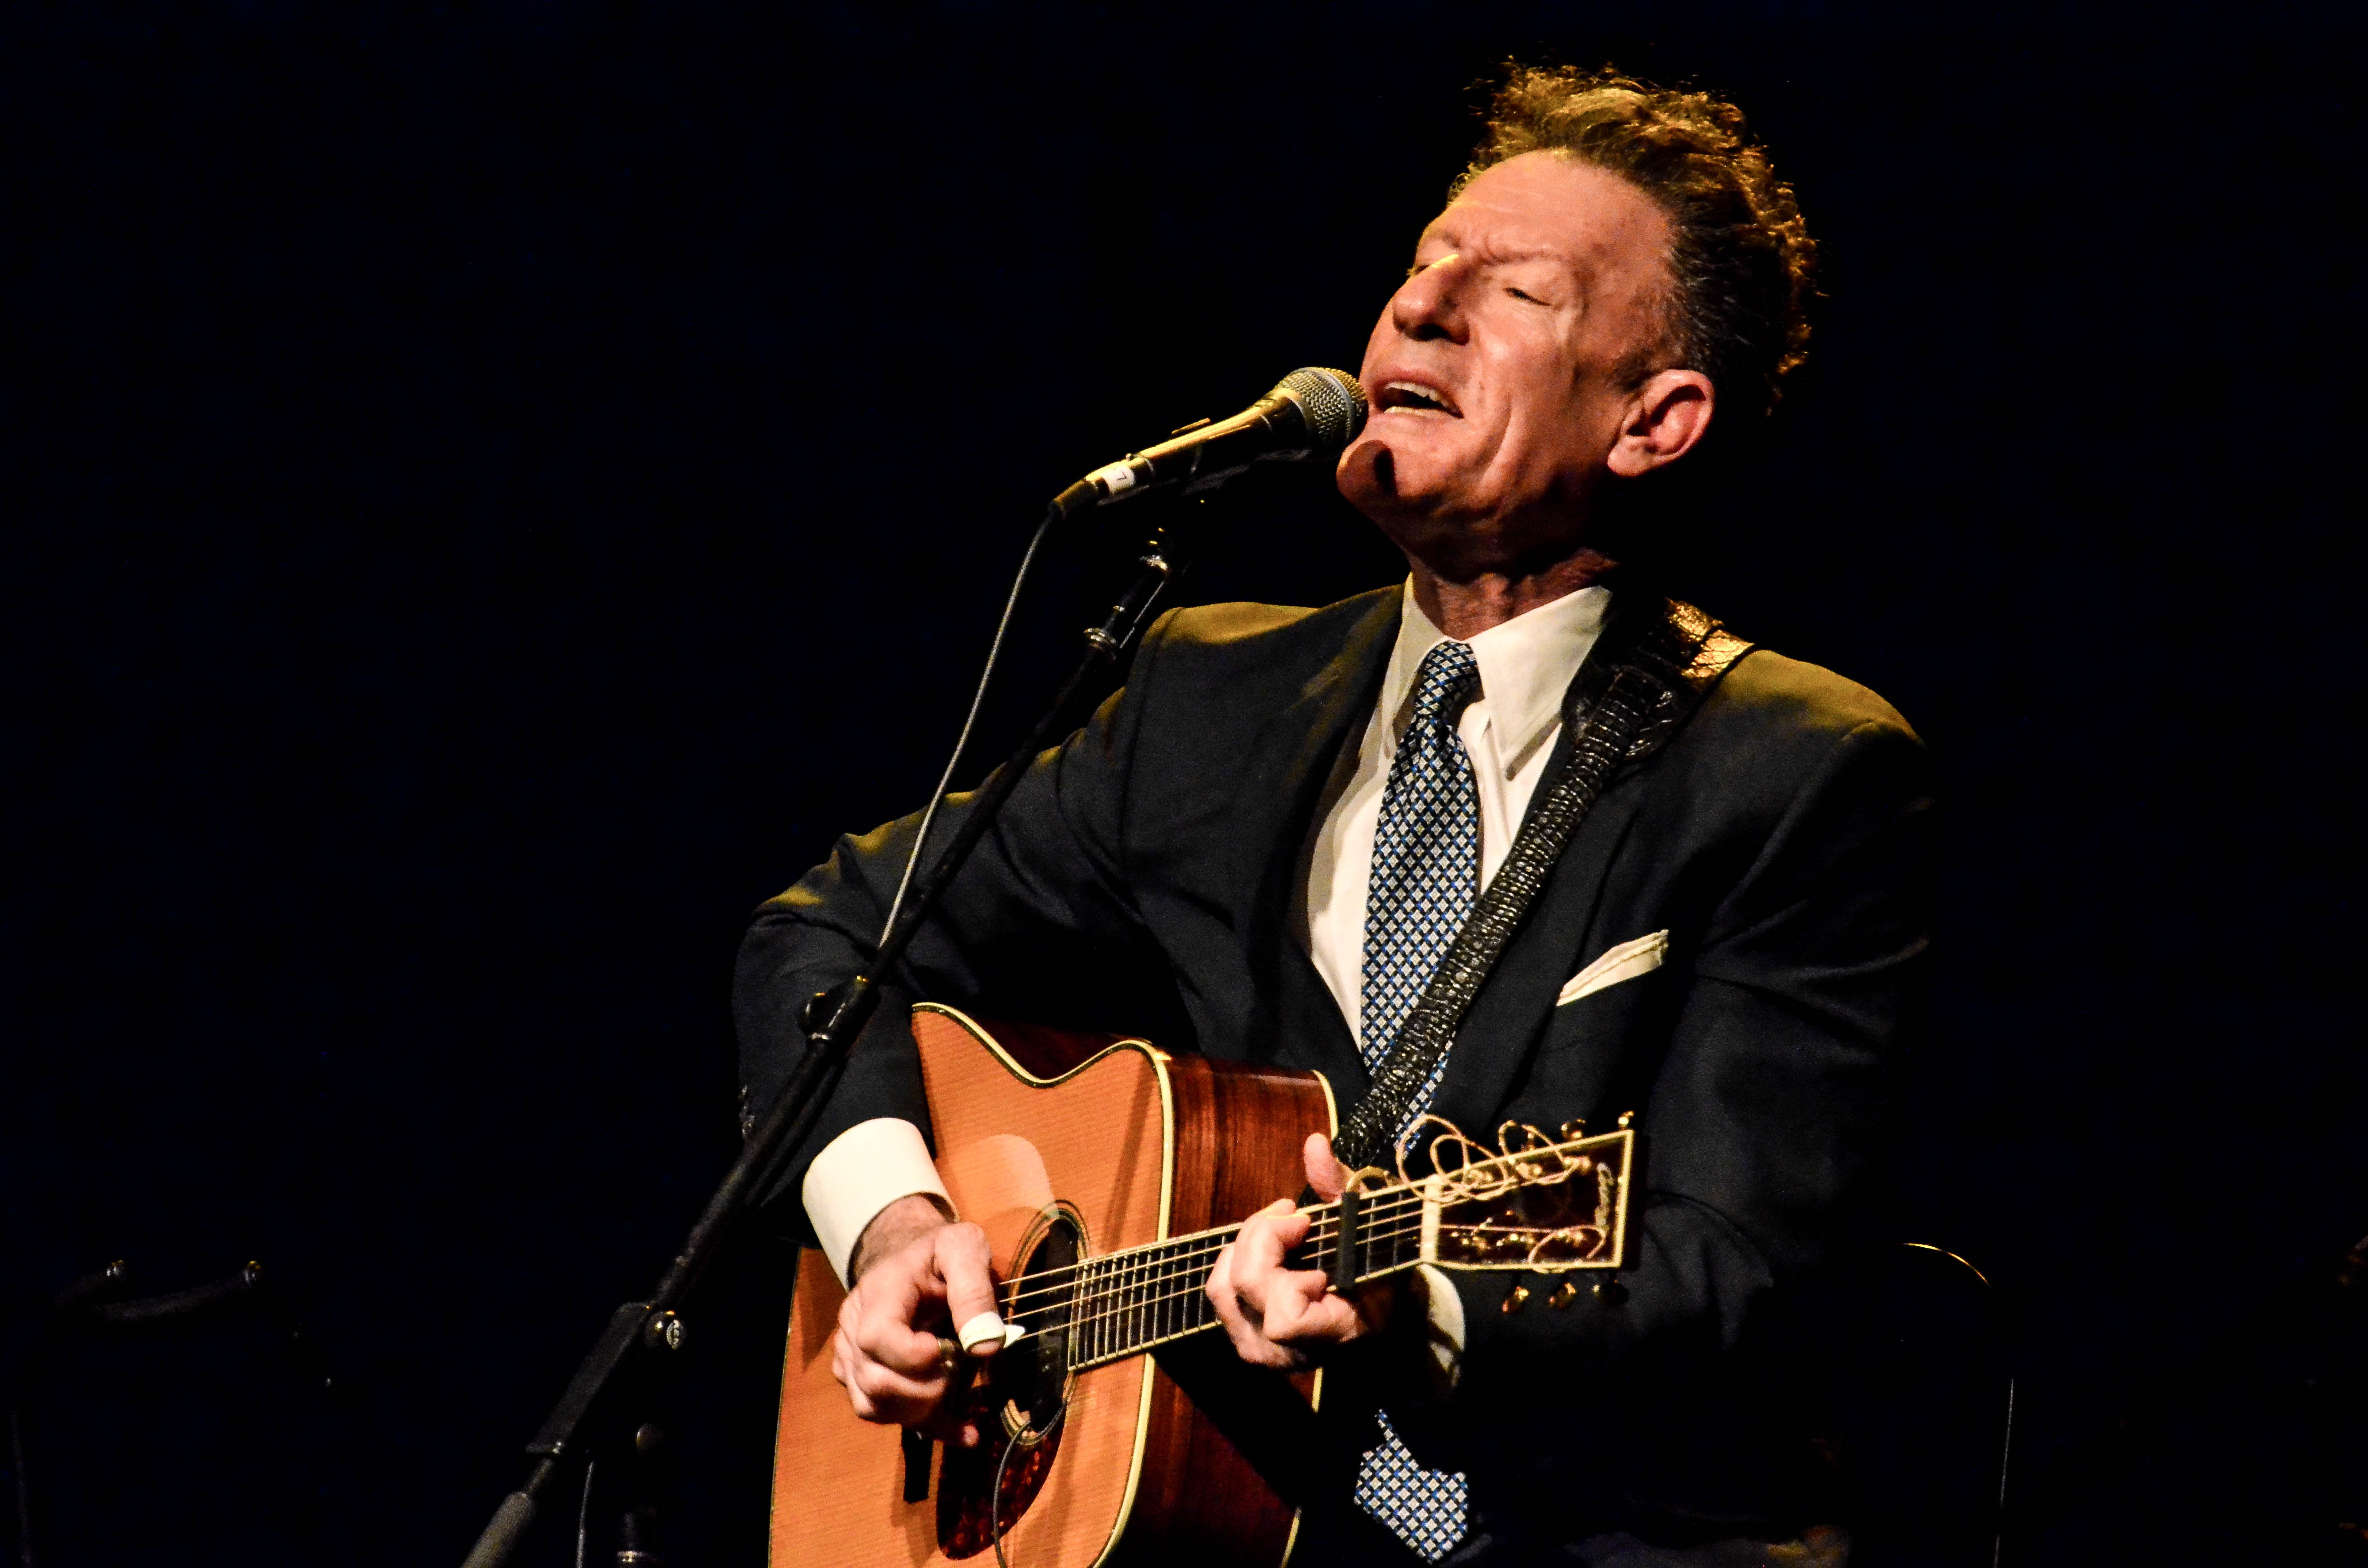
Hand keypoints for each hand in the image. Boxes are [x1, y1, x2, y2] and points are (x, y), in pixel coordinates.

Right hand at [829, 1194, 1001, 1445]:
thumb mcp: (964, 1247)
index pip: (876, 1337)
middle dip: (924, 1391)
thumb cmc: (941, 1252)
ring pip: (872, 1406)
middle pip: (874, 1381)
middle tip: (958, 1372)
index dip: (911, 1356)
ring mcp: (853, 1355)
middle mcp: (854, 1327)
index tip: (945, 1350)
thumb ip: (974, 1288)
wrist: (914, 1256)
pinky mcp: (862, 1376)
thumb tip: (985, 1347)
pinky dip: (926, 1426)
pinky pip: (883, 1414)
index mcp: (879, 1293)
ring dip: (921, 1413)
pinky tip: (964, 1430)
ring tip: (958, 1398)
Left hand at [1204, 1132, 1395, 1368]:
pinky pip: (1220, 1292)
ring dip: (1248, 1245)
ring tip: (1282, 1229)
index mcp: (1328, 1335)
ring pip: (1221, 1286)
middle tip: (1295, 1214)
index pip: (1281, 1316)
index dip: (1283, 1262)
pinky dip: (1238, 1259)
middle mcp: (1285, 1354)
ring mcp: (1258, 1350)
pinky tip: (1269, 1248)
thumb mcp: (1369, 1228)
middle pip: (1242, 1284)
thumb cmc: (1381, 1271)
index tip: (1309, 1226)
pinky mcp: (1242, 1337)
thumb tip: (1313, 1143)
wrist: (1382, 1316)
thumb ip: (1338, 1187)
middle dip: (1263, 1233)